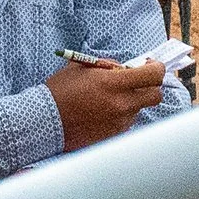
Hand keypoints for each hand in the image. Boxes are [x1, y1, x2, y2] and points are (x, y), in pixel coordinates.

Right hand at [45, 59, 164, 150]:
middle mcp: (121, 103)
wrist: (43, 120)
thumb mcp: (80, 68)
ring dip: (131, 101)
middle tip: (136, 83)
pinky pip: (127, 121)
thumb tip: (124, 67)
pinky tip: (101, 113)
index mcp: (113, 83)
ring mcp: (119, 120)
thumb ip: (106, 65)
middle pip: (156, 95)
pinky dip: (120, 115)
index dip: (156, 68)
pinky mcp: (114, 133)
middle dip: (150, 87)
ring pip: (139, 108)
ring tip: (107, 100)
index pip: (153, 75)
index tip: (148, 66)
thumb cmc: (59, 91)